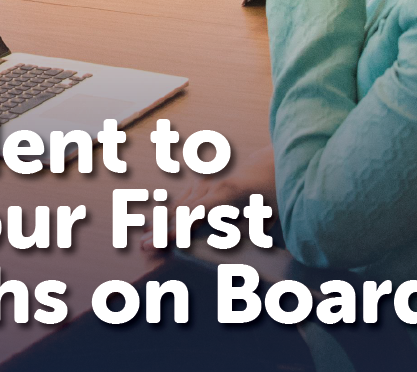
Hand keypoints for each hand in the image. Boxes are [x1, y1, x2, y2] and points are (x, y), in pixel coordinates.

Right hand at [139, 145, 275, 252]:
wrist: (273, 163)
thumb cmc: (273, 192)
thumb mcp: (269, 214)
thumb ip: (253, 233)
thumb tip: (241, 253)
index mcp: (227, 192)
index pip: (195, 214)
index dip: (178, 229)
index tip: (161, 240)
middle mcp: (211, 185)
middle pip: (181, 210)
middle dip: (161, 230)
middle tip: (144, 247)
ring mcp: (206, 181)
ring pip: (179, 205)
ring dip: (162, 222)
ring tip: (145, 239)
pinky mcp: (204, 182)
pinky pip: (184, 200)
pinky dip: (171, 213)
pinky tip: (158, 224)